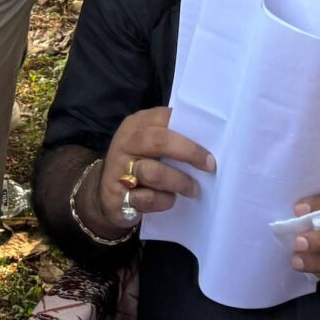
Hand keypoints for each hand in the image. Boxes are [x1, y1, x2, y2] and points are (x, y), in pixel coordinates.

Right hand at [94, 107, 215, 227]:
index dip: (190, 130)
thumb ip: (171, 138)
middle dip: (189, 152)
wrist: (108, 198)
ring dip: (180, 182)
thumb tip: (209, 141)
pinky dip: (164, 201)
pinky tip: (168, 200)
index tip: (211, 145)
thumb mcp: (150, 146)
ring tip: (193, 190)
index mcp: (136, 124)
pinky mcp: (115, 196)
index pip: (165, 118)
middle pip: (159, 140)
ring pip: (154, 172)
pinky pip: (147, 198)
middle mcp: (125, 142)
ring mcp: (118, 169)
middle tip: (209, 165)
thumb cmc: (140, 165)